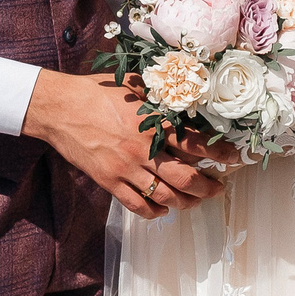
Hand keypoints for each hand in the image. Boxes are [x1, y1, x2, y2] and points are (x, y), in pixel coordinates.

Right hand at [22, 70, 225, 218]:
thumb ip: (158, 92)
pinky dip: (154, 212)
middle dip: (208, 188)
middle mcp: (142, 149)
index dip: (219, 154)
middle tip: (217, 188)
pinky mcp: (109, 181)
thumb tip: (183, 90)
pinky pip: (137, 205)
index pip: (195, 143)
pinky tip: (162, 208)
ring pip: (165, 196)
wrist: (60, 108)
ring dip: (186, 203)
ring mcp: (125, 168)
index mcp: (151, 123)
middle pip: (185, 178)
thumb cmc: (95, 91)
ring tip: (194, 201)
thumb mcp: (132, 84)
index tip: (234, 159)